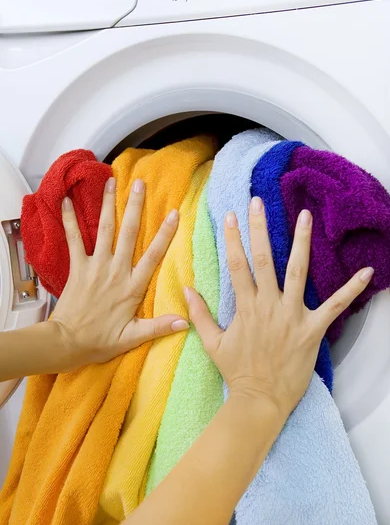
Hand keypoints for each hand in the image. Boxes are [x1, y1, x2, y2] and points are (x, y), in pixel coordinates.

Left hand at [52, 177, 187, 369]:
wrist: (67, 342)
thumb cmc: (101, 340)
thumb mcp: (133, 337)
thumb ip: (160, 326)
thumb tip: (187, 321)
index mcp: (132, 286)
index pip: (153, 255)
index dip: (165, 234)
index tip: (174, 213)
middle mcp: (116, 270)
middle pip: (128, 233)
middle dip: (135, 207)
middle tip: (140, 184)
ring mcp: (96, 266)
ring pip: (104, 230)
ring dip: (107, 205)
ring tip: (111, 182)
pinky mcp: (78, 267)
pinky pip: (73, 240)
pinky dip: (70, 220)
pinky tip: (67, 201)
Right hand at [186, 197, 373, 417]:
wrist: (260, 400)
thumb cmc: (237, 372)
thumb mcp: (212, 343)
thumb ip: (199, 315)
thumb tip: (187, 289)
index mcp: (245, 307)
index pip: (237, 265)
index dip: (232, 238)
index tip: (230, 216)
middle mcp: (268, 305)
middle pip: (264, 259)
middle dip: (260, 228)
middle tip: (258, 202)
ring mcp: (292, 316)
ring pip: (297, 272)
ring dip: (301, 242)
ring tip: (304, 216)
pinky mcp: (312, 330)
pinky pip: (335, 306)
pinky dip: (351, 289)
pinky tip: (367, 272)